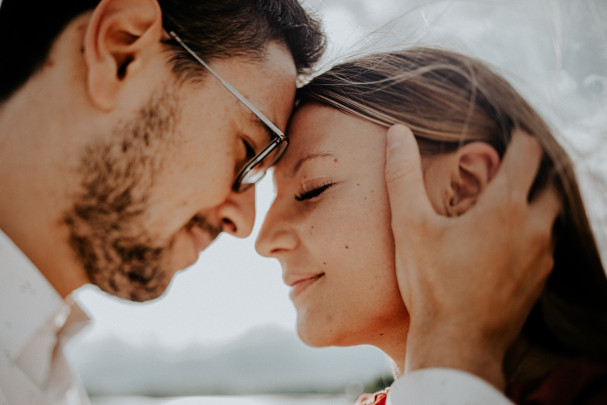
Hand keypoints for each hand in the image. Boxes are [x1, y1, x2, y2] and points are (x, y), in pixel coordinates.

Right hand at [384, 125, 560, 388]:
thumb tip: (397, 132)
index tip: (502, 137)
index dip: (518, 137)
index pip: (529, 151)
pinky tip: (501, 246)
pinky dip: (529, 236)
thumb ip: (403, 175)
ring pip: (550, 217)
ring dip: (531, 206)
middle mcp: (533, 228)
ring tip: (499, 209)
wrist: (456, 344)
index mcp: (505, 207)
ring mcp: (541, 257)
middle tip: (500, 173)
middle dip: (529, 172)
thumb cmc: (432, 284)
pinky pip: (544, 247)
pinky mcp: (539, 282)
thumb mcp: (409, 225)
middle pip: (548, 182)